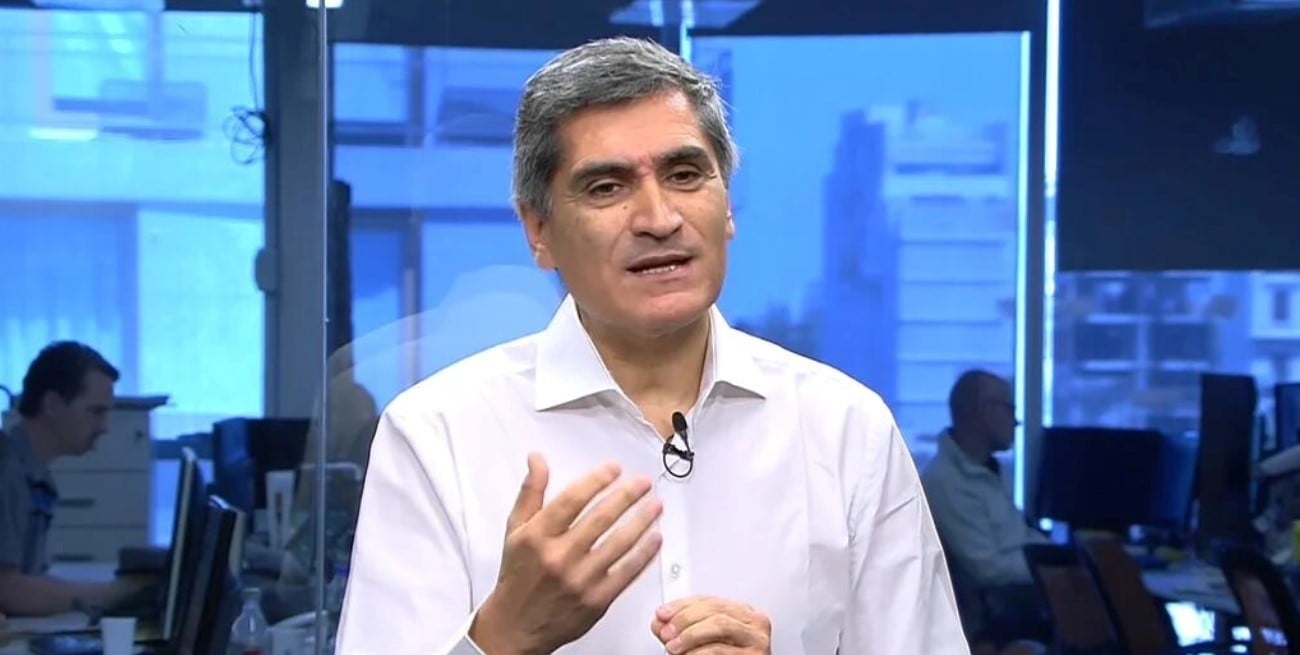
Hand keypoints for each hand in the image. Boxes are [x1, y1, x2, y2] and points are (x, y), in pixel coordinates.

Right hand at [470, 454, 663, 654]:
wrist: (515, 626)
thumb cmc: (517, 576)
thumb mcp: (515, 530)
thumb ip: (530, 492)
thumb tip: (537, 459)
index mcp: (537, 536)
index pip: (572, 500)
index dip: (597, 480)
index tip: (615, 469)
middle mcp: (559, 557)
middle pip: (601, 518)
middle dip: (627, 496)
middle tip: (644, 483)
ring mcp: (580, 580)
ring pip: (619, 544)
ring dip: (642, 521)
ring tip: (656, 505)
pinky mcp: (596, 601)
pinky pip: (627, 572)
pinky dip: (644, 554)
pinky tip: (655, 538)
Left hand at [651, 596, 771, 653]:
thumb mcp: (702, 642)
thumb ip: (682, 630)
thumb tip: (660, 622)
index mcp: (742, 615)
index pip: (710, 600)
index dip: (682, 605)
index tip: (662, 614)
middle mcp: (753, 625)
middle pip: (714, 610)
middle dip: (684, 620)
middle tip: (666, 633)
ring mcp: (757, 641)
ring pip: (719, 625)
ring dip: (690, 636)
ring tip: (674, 648)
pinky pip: (720, 650)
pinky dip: (698, 653)